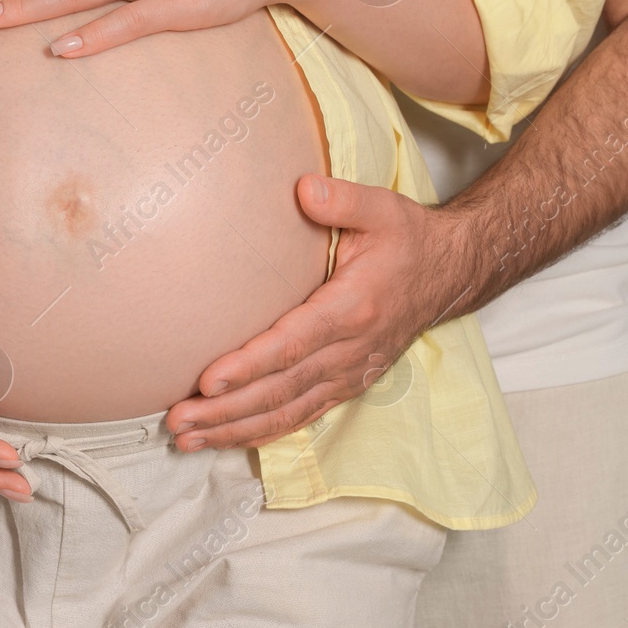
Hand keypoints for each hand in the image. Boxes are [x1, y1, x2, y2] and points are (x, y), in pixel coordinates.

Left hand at [165, 174, 462, 450]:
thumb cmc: (408, 239)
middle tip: (178, 420)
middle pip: (281, 389)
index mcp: (354, 308)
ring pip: (287, 412)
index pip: (293, 344)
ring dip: (236, 429)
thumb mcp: (384, 208)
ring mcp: (350, 373)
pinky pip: (302, 416)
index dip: (250, 365)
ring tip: (189, 437)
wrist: (449, 273)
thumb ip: (343, 199)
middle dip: (227, 409)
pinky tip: (227, 438)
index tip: (208, 379)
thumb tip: (304, 188)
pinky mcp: (348, 384)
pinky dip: (263, 432)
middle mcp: (352, 350)